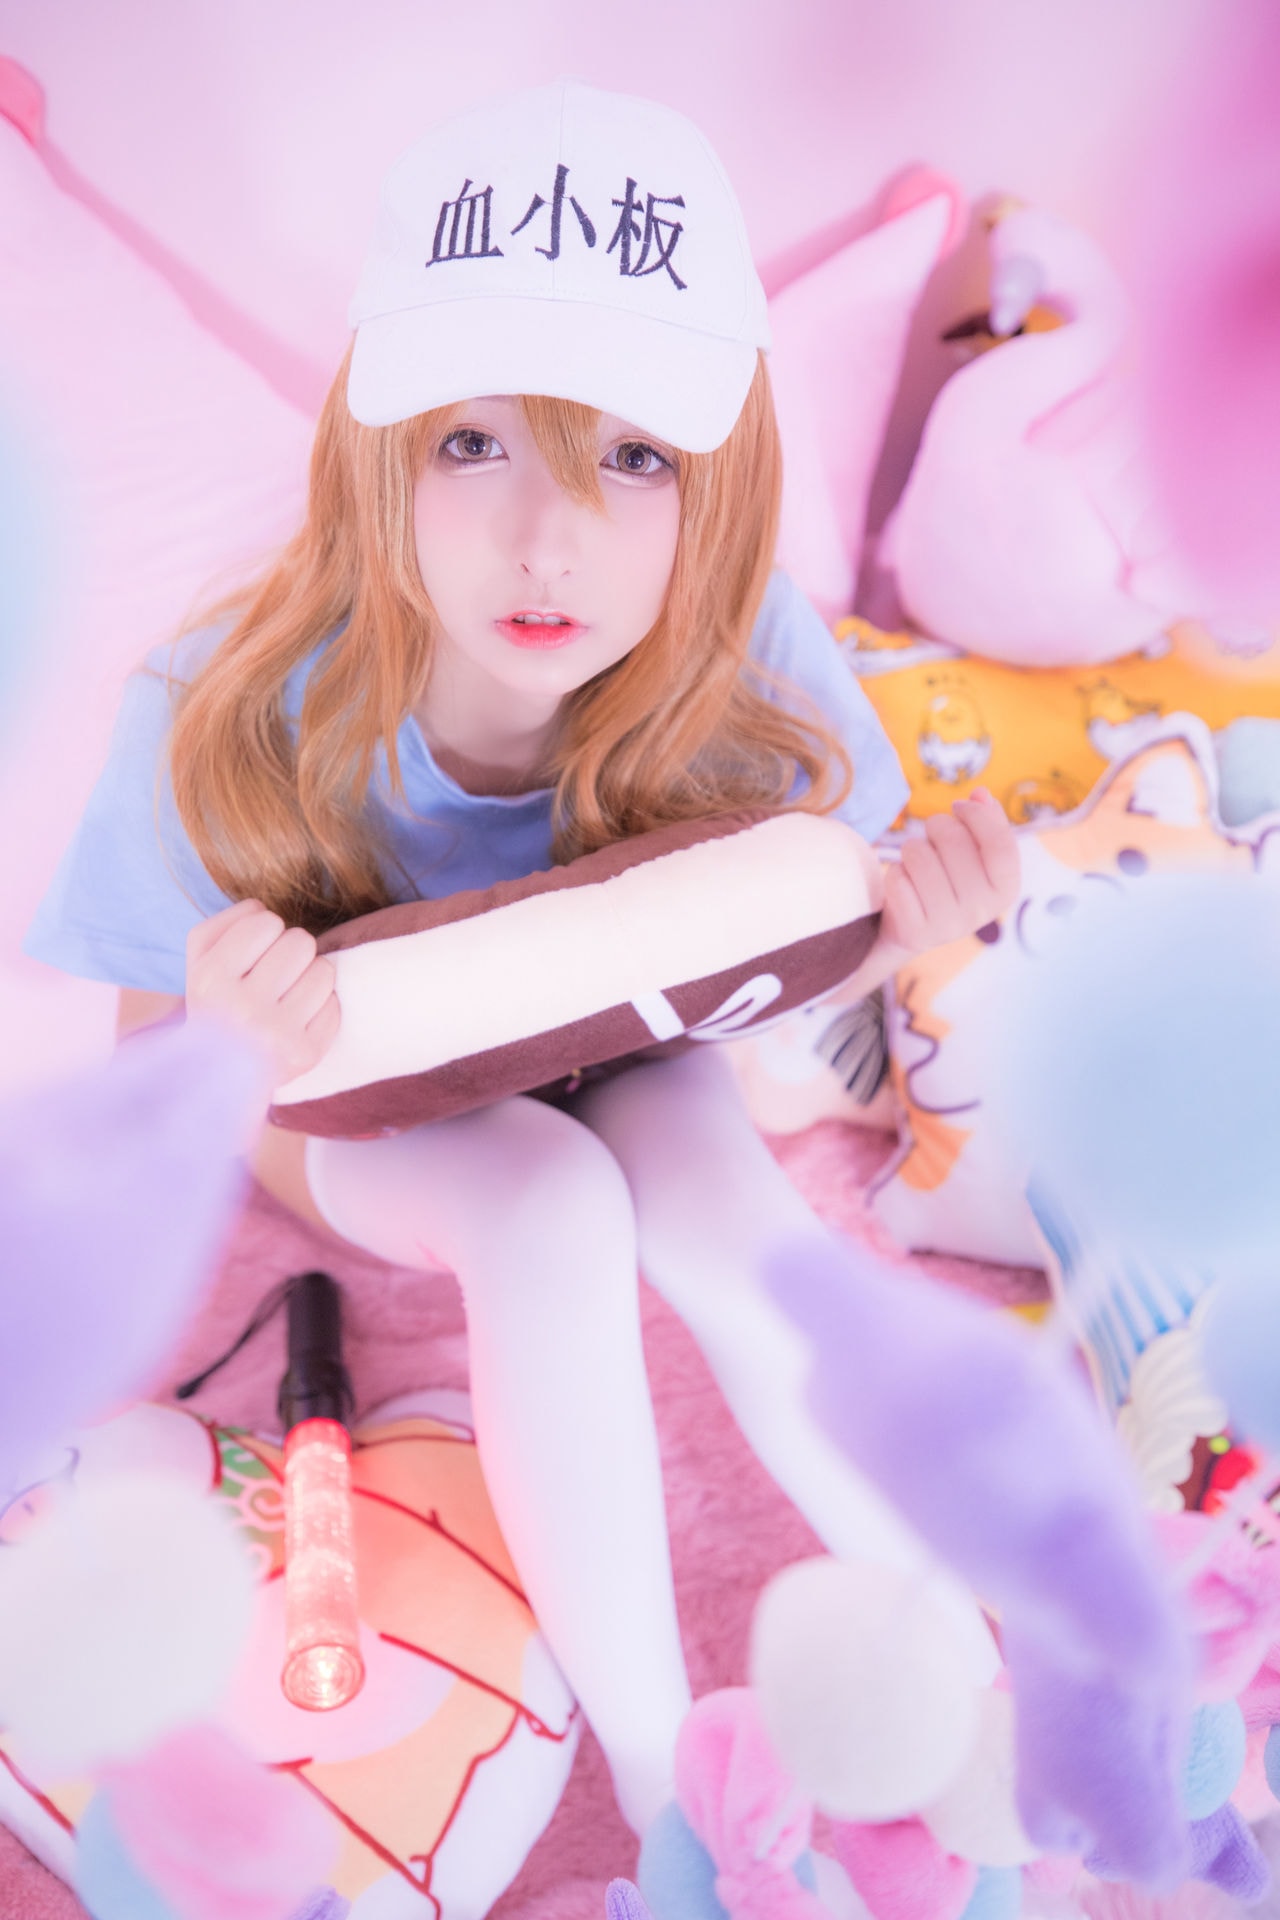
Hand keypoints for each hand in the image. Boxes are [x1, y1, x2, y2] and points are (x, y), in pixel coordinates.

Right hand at [185, 899, 339, 1086]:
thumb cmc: (216, 1000)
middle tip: (274, 972)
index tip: (252, 952)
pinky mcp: (305, 1055)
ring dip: (309, 975)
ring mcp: (276, 1036)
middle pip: (301, 941)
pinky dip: (320, 1006)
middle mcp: (241, 1010)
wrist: (218, 1070)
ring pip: (324, 970)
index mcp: (209, 979)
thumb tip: (264, 909)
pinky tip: (296, 1018)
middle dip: (291, 950)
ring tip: (286, 993)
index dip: (264, 930)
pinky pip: (335, 1004)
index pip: (265, 921)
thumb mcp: (201, 956)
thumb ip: (230, 920)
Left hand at [879, 789, 1019, 958]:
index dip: (977, 815)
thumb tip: (982, 794)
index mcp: (1005, 890)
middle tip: (933, 836)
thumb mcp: (974, 854)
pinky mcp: (915, 932)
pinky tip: (905, 884)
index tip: (959, 806)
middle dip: (937, 826)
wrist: (914, 928)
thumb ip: (986, 822)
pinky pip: (896, 877)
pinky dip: (896, 871)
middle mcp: (981, 911)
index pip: (999, 844)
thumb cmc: (948, 879)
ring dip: (913, 848)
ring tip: (917, 860)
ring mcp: (948, 925)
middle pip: (953, 841)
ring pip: (919, 854)